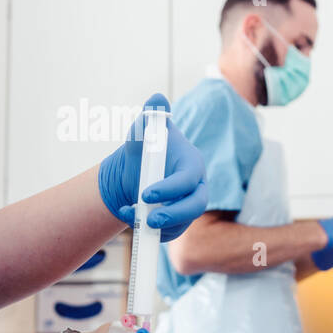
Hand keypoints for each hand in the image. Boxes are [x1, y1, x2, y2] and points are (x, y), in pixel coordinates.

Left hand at [98, 93, 208, 240]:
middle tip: (149, 220)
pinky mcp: (181, 220)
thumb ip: (150, 118)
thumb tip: (156, 99)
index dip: (171, 188)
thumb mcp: (142, 131)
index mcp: (192, 162)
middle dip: (174, 214)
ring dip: (162, 227)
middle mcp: (197, 185)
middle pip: (196, 205)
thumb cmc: (143, 148)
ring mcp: (190, 203)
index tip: (146, 194)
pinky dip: (156, 234)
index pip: (189, 178)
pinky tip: (135, 224)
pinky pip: (174, 232)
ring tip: (136, 222)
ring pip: (185, 222)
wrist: (135, 171)